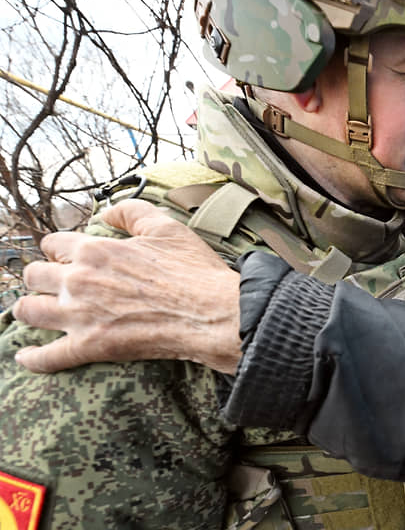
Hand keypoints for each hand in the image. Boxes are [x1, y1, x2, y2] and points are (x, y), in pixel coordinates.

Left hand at [12, 199, 241, 374]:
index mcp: (95, 250)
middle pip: (34, 275)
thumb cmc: (193, 271)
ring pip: (28, 311)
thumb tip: (108, 212)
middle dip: (40, 277)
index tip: (64, 256)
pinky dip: (33, 358)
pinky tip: (27, 357)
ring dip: (28, 310)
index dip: (58, 249)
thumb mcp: (166, 228)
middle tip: (51, 283)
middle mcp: (78, 280)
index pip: (53, 243)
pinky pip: (46, 357)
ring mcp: (80, 315)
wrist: (212, 313)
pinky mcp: (89, 346)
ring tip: (34, 312)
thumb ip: (131, 212)